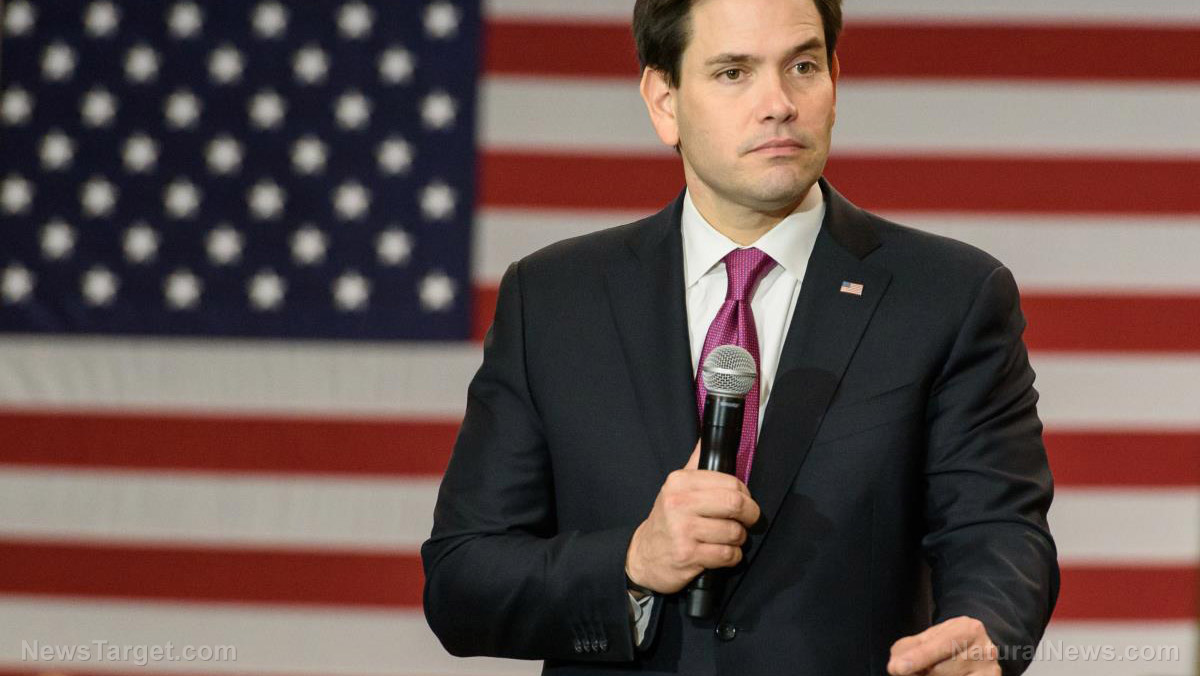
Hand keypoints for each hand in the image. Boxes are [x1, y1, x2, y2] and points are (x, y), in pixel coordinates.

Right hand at [625, 441, 760, 594]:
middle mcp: (679, 503)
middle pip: (735, 504)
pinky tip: (724, 554)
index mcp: (679, 482)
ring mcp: (682, 530)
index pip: (730, 482)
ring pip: (734, 532)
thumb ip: (695, 464)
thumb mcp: (676, 488)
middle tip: (748, 521)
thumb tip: (706, 438)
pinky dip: (733, 557)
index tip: (745, 502)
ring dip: (739, 539)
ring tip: (729, 539)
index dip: (746, 495)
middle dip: (750, 515)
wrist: (644, 555)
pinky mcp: (688, 555)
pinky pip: (727, 554)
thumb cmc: (668, 520)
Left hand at [887, 616, 999, 674]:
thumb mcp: (930, 637)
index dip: (918, 657)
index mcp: (969, 629)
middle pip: (940, 669)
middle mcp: (985, 650)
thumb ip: (910, 647)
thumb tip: (896, 666)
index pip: (941, 645)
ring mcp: (989, 672)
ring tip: (932, 671)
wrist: (978, 650)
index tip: (897, 668)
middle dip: (923, 671)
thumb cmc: (949, 643)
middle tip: (914, 668)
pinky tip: (944, 675)